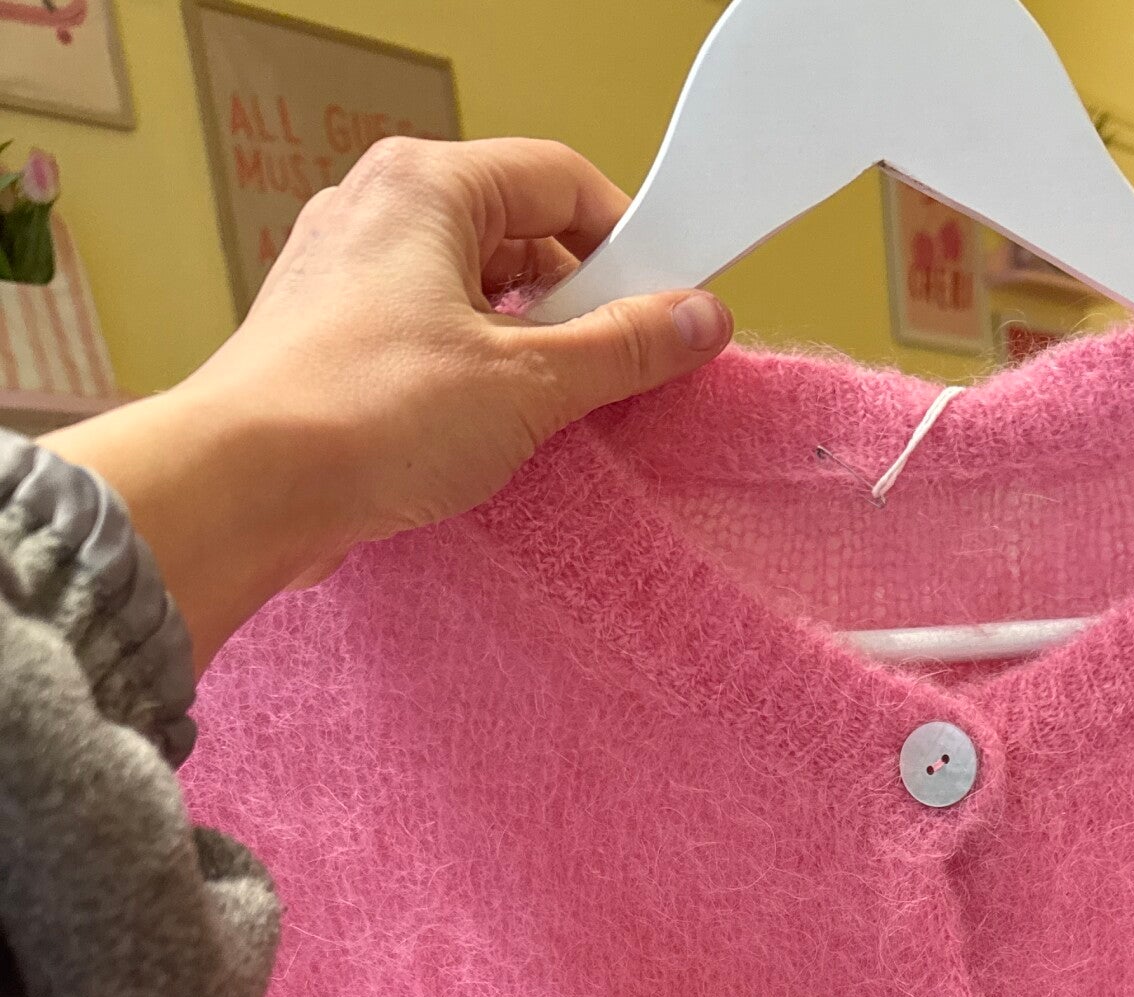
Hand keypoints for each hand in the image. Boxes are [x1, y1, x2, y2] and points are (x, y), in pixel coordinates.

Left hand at [45, 136, 732, 668]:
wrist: (242, 486)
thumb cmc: (366, 415)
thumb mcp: (528, 382)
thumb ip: (623, 347)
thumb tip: (697, 319)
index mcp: (427, 186)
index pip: (561, 180)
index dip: (629, 241)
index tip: (667, 307)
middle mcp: (378, 211)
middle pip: (517, 233)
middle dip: (579, 301)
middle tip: (617, 369)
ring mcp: (347, 275)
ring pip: (471, 290)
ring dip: (526, 346)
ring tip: (550, 412)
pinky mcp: (331, 339)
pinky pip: (428, 335)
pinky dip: (472, 372)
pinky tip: (488, 433)